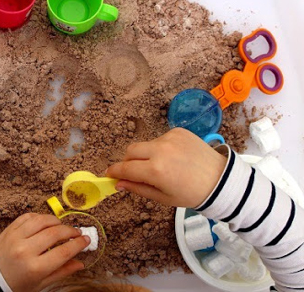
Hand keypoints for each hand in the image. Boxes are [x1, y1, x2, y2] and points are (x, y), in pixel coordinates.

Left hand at [0, 213, 89, 291]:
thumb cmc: (18, 283)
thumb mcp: (41, 284)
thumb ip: (62, 272)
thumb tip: (81, 263)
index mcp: (35, 268)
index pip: (63, 252)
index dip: (78, 244)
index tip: (87, 240)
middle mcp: (25, 250)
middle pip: (55, 233)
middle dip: (70, 231)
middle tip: (77, 232)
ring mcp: (16, 237)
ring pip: (42, 221)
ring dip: (56, 221)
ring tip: (62, 227)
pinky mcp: (9, 229)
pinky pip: (29, 216)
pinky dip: (40, 217)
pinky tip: (46, 223)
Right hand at [106, 128, 226, 207]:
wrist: (221, 180)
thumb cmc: (191, 194)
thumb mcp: (163, 197)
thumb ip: (137, 188)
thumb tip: (118, 183)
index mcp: (156, 170)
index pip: (125, 168)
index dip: (114, 171)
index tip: (109, 174)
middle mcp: (160, 150)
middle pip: (130, 151)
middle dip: (128, 161)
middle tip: (134, 172)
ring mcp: (169, 138)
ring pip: (146, 145)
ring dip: (146, 155)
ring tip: (162, 166)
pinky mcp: (178, 131)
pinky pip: (160, 139)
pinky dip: (160, 148)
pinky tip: (173, 157)